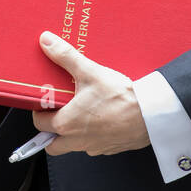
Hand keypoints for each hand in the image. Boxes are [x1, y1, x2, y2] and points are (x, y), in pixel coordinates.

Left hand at [31, 30, 150, 156]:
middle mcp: (78, 141)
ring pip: (73, 147)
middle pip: (52, 145)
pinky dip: (92, 135)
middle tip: (55, 113)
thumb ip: (65, 56)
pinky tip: (100, 117)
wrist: (152, 114)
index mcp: (66, 124)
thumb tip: (46, 42)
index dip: (39, 112)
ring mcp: (95, 148)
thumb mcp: (89, 72)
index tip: (44, 102)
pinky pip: (94, 146)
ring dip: (72, 134)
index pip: (39, 124)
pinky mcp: (111, 149)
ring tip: (79, 111)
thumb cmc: (120, 97)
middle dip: (49, 132)